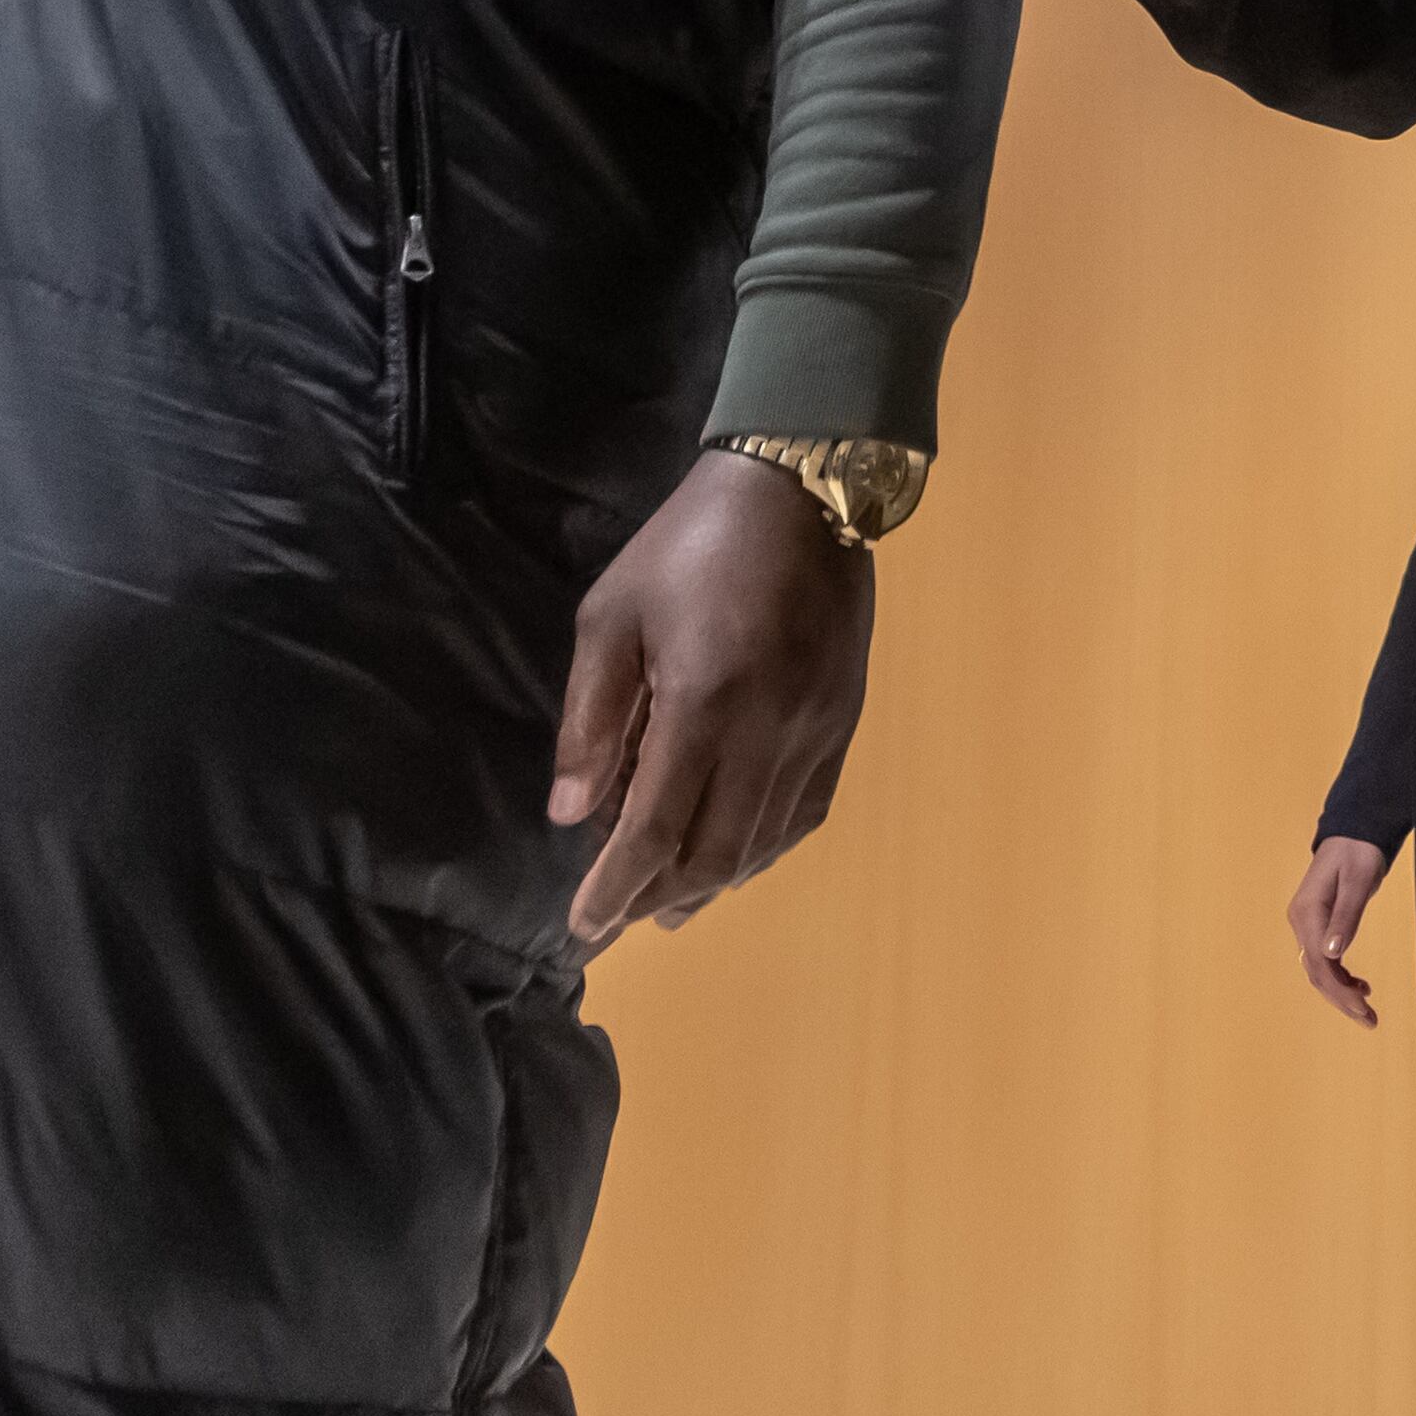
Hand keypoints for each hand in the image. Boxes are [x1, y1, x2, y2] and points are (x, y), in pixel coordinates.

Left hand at [550, 449, 878, 946]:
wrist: (801, 489)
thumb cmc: (688, 545)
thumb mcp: (611, 615)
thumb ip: (591, 718)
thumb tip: (571, 812)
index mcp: (703, 703)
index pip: (654, 828)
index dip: (614, 888)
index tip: (582, 926)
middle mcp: (768, 732)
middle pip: (715, 853)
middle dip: (659, 898)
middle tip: (619, 920)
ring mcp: (816, 730)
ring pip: (764, 841)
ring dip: (712, 883)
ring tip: (669, 905)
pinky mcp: (844, 721)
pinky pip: (806, 810)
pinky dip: (765, 848)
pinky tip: (737, 857)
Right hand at [1288, 833, 1392, 1025]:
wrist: (1355, 832)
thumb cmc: (1360, 852)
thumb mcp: (1358, 882)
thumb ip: (1346, 917)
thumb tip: (1333, 955)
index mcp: (1308, 911)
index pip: (1319, 962)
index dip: (1340, 991)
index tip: (1365, 1009)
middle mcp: (1301, 920)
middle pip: (1316, 972)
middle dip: (1341, 1000)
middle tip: (1370, 1021)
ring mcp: (1306, 922)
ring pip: (1318, 969)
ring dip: (1340, 993)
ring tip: (1367, 1013)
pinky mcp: (1316, 923)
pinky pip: (1322, 958)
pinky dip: (1339, 976)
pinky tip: (1359, 985)